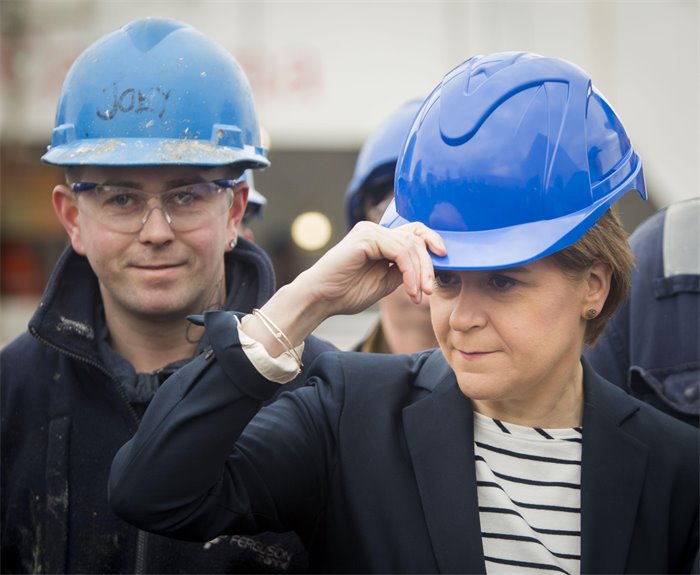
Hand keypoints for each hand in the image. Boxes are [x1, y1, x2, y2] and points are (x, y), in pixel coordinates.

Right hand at [297, 221, 445, 316]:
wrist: (321, 299)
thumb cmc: (347, 292)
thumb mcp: (386, 281)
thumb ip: (404, 269)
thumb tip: (428, 267)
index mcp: (379, 238)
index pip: (414, 232)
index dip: (432, 243)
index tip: (443, 263)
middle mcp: (374, 230)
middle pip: (416, 237)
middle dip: (428, 265)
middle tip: (429, 291)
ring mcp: (369, 231)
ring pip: (410, 245)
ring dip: (419, 273)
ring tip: (417, 295)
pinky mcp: (365, 238)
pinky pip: (399, 251)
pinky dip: (410, 272)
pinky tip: (409, 290)